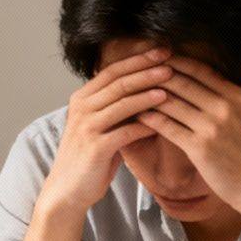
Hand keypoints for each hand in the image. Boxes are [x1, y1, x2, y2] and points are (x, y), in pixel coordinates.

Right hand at [39, 48, 172, 215]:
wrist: (69, 189)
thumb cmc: (92, 158)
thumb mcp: (104, 126)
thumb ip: (121, 110)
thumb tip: (152, 92)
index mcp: (83, 98)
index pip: (113, 70)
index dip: (138, 59)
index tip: (162, 51)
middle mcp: (82, 107)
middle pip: (118, 81)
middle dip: (146, 69)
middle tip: (171, 61)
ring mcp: (87, 127)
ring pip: (122, 102)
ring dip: (148, 91)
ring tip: (170, 83)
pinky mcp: (96, 147)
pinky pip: (125, 131)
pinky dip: (145, 123)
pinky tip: (163, 119)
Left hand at [137, 56, 240, 215]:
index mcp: (239, 97)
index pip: (202, 70)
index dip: (178, 61)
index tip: (161, 57)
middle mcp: (225, 107)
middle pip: (182, 81)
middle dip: (157, 73)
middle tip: (139, 70)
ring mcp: (211, 127)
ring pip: (171, 102)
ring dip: (149, 95)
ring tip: (133, 91)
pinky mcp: (199, 147)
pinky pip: (167, 126)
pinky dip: (151, 118)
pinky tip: (139, 115)